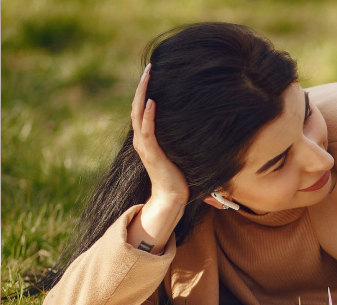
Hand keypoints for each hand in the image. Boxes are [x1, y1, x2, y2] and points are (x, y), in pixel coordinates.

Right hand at [131, 63, 188, 204]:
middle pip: (136, 106)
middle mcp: (141, 139)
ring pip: (138, 113)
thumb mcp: (177, 151)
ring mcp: (144, 145)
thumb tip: (191, 125)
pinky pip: (147, 130)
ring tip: (147, 76)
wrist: (171, 196)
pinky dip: (148, 115)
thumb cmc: (178, 176)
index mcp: (145, 138)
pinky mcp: (151, 153)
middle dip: (142, 86)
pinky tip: (151, 101)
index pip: (141, 108)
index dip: (144, 90)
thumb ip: (176, 138)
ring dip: (142, 93)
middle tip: (149, 67)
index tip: (151, 74)